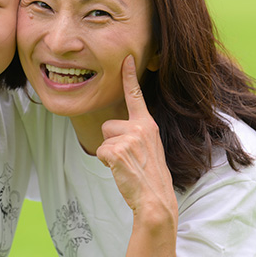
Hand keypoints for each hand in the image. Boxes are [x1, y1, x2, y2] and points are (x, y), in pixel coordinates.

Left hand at [96, 55, 176, 220]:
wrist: (155, 198)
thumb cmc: (149, 175)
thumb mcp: (148, 147)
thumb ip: (136, 133)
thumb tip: (117, 128)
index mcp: (148, 124)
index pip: (136, 96)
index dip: (129, 76)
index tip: (127, 58)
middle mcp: (140, 127)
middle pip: (108, 124)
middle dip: (111, 141)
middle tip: (128, 158)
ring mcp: (130, 138)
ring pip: (103, 138)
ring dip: (109, 152)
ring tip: (126, 164)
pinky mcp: (118, 151)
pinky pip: (100, 151)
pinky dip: (107, 163)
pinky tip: (122, 170)